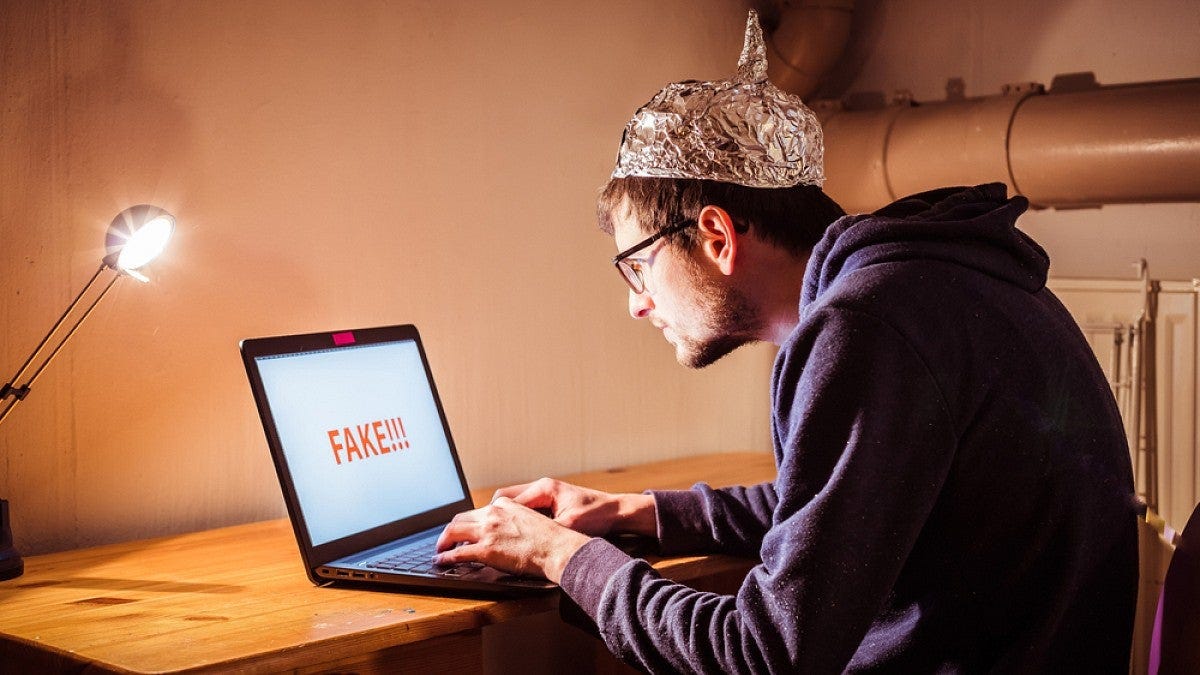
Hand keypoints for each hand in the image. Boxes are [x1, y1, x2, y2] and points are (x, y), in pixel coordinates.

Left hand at [434, 497, 590, 582]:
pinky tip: (442, 560)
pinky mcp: (486, 549)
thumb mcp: (530, 519)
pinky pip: (458, 553)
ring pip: (453, 531)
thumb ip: (513, 520)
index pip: (479, 511)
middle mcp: (493, 514)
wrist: (558, 549)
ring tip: (440, 549)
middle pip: (461, 518)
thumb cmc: (551, 539)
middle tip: (447, 539)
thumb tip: (505, 531)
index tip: (465, 530)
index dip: (469, 522)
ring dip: (444, 541)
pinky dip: (446, 557)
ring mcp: (488, 531)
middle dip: (451, 530)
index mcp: (505, 505)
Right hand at [492, 478, 656, 537]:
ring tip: (497, 535)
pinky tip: (517, 535)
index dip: (495, 517)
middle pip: (506, 498)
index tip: (485, 531)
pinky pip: (526, 509)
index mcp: (544, 489)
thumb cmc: (597, 515)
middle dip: (494, 515)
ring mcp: (545, 495)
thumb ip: (547, 530)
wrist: (617, 512)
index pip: (508, 500)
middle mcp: (541, 488)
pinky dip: (518, 520)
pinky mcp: (550, 503)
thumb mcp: (570, 525)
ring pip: (514, 503)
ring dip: (506, 518)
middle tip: (486, 533)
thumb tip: (526, 540)